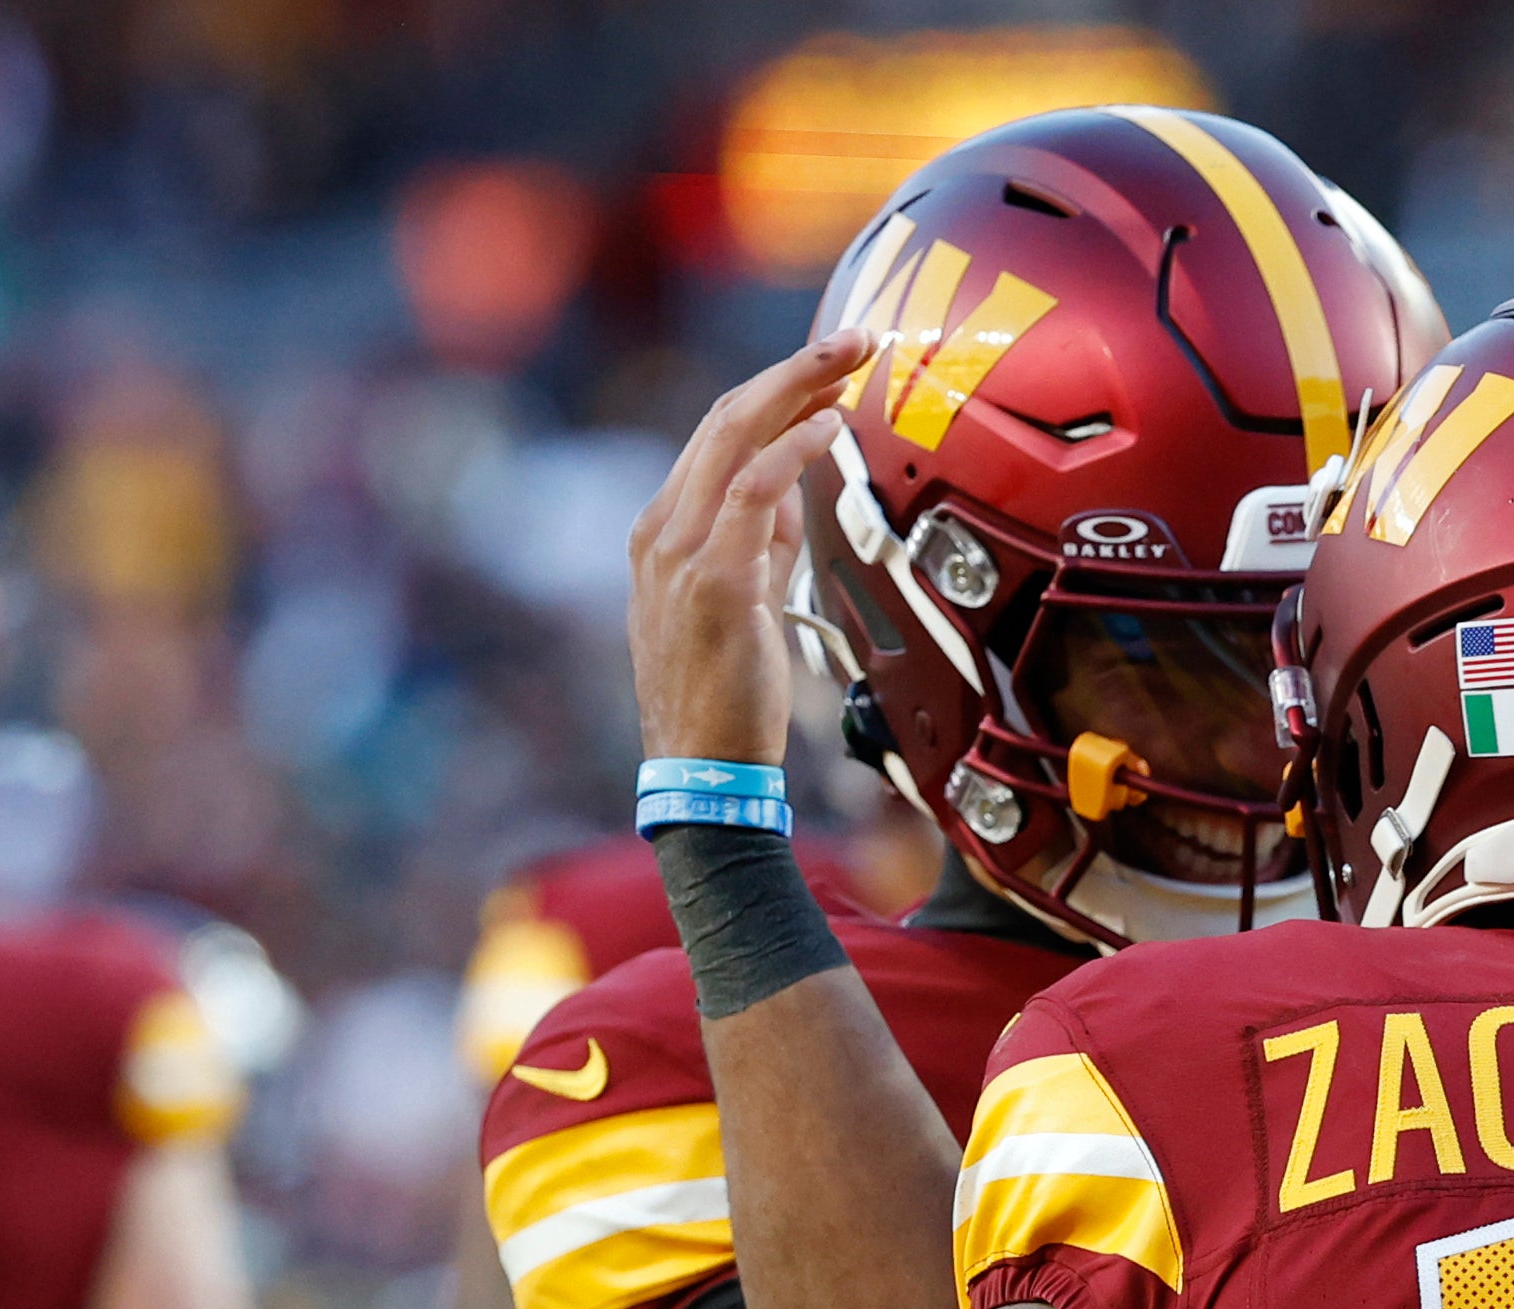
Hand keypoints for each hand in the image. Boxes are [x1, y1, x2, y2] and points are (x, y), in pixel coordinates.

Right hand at [626, 331, 866, 766]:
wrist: (701, 764)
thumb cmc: (726, 693)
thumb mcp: (743, 602)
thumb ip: (760, 545)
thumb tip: (791, 492)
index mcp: (661, 531)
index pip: (716, 436)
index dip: (775, 393)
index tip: (830, 371)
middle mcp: (660, 530)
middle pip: (724, 419)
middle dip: (792, 371)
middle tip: (853, 338)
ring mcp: (677, 552)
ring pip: (733, 437)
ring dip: (799, 388)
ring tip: (853, 359)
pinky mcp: (711, 579)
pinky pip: (750, 491)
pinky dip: (793, 450)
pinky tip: (831, 426)